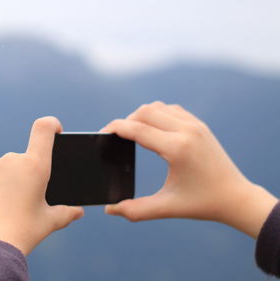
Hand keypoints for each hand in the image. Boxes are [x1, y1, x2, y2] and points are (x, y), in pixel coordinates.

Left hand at [0, 116, 83, 254]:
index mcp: (35, 165)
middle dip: (24, 175)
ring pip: (2, 168)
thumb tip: (78, 211)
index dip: (51, 125)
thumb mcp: (49, 222)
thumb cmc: (23, 232)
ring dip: (5, 180)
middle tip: (22, 200)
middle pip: (23, 159)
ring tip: (3, 207)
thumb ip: (67, 213)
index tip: (55, 130)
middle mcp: (12, 159)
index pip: (44, 128)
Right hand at [101, 101, 276, 237]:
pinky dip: (156, 115)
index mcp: (177, 149)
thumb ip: (135, 210)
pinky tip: (151, 130)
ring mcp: (195, 125)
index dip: (114, 129)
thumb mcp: (166, 207)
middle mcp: (187, 131)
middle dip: (125, 121)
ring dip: (141, 116)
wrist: (235, 197)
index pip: (137, 128)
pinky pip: (171, 109)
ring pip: (157, 107)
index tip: (101, 134)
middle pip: (145, 111)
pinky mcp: (200, 125)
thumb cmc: (201, 203)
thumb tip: (109, 210)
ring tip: (132, 133)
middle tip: (116, 137)